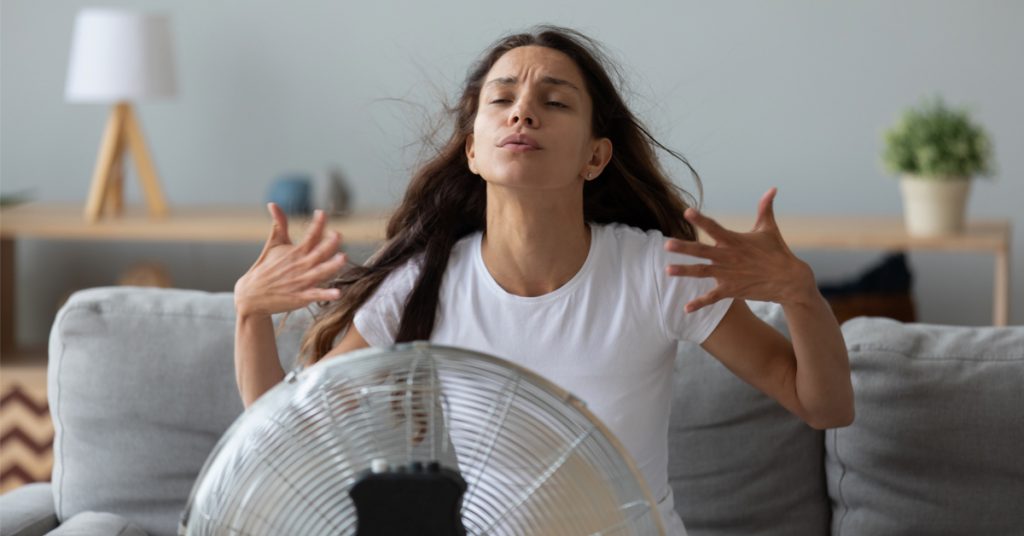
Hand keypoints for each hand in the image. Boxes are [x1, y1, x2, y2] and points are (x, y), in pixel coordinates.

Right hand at [234, 204, 347, 316]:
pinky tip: (338, 293)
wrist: (251, 295)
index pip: (309, 235)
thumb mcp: (273, 244)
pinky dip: (326, 294)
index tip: (322, 213)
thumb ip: (279, 225)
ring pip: (320, 272)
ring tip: (343, 258)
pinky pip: (316, 295)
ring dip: (331, 266)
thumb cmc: (265, 267)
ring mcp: (301, 281)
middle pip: (318, 252)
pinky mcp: (300, 297)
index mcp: (296, 251)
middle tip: (338, 235)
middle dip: (328, 244)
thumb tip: (273, 203)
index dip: (316, 224)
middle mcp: (300, 265)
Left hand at [664, 187, 814, 311]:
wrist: (789, 280)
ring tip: (667, 270)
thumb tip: (772, 188)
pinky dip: (699, 303)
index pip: (714, 228)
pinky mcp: (732, 290)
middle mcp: (729, 257)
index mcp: (735, 240)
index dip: (701, 219)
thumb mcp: (769, 228)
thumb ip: (765, 208)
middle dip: (684, 248)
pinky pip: (712, 297)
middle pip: (702, 251)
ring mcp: (729, 274)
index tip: (687, 212)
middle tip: (666, 244)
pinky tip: (685, 308)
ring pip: (702, 272)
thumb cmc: (778, 252)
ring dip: (685, 271)